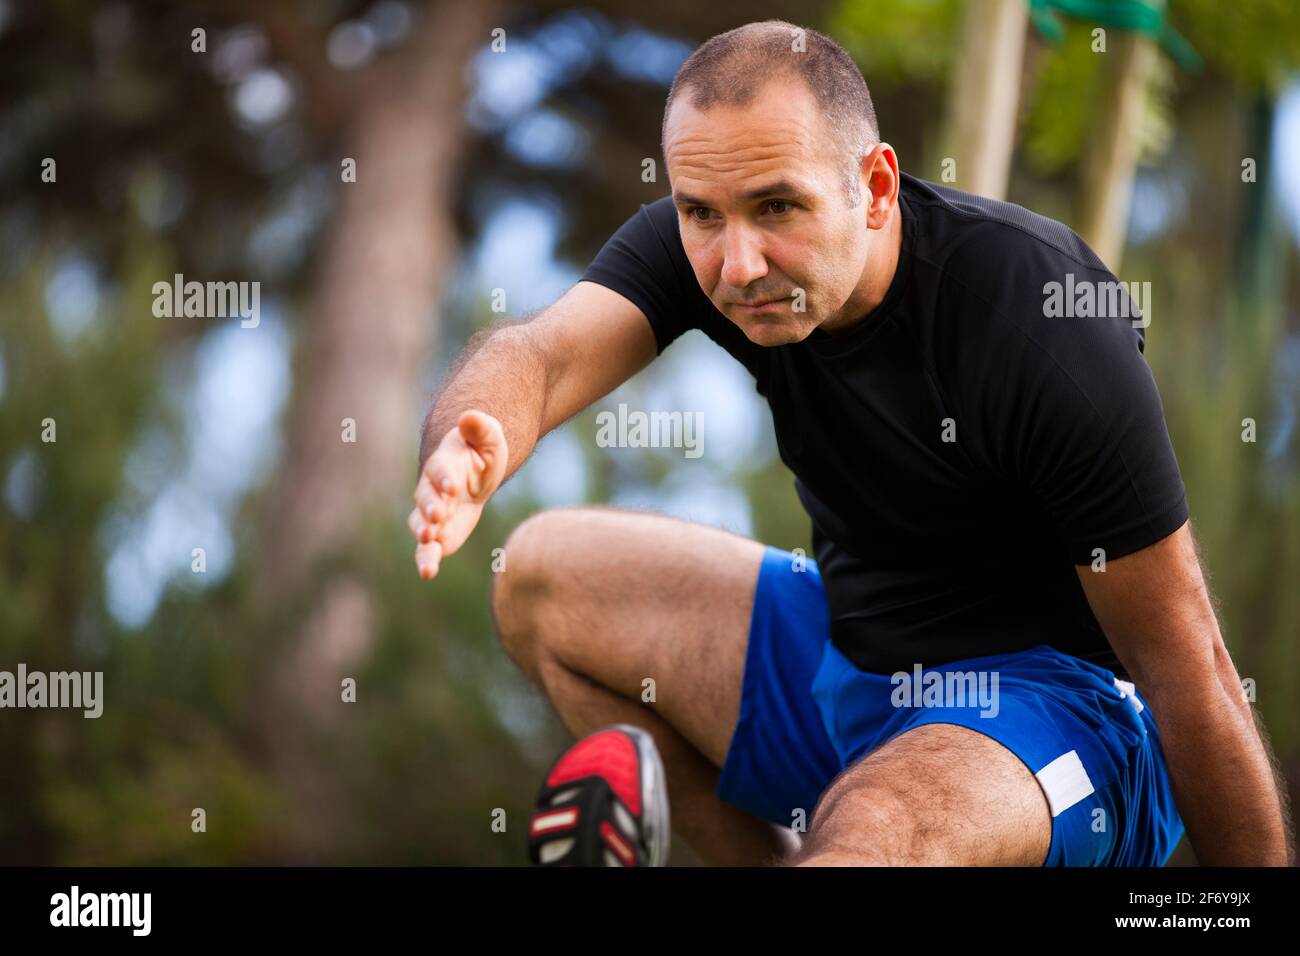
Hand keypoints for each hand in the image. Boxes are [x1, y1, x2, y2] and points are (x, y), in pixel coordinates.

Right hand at [409, 410, 508, 578]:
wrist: (475, 476)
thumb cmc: (481, 453)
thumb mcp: (489, 437)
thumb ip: (480, 428)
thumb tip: (470, 416)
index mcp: (444, 464)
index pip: (441, 471)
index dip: (445, 478)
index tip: (452, 487)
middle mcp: (431, 489)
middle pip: (426, 497)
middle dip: (431, 506)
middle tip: (438, 515)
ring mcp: (431, 514)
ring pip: (420, 525)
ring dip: (423, 534)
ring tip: (429, 541)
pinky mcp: (437, 535)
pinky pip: (427, 549)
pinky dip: (426, 560)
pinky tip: (427, 573)